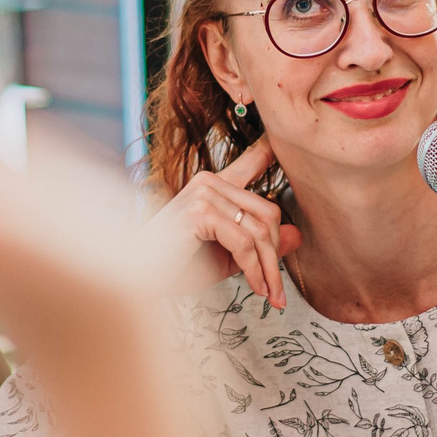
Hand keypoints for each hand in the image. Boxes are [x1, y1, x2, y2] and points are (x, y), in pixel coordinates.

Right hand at [147, 136, 300, 306]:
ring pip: (258, 230)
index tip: (283, 142)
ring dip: (267, 268)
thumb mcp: (228, 257)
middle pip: (268, 211)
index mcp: (213, 186)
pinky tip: (255, 287)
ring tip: (269, 293)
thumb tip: (297, 235)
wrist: (138, 281)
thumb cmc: (176, 268)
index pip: (251, 162)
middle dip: (275, 254)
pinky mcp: (199, 212)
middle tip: (277, 289)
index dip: (271, 152)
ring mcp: (203, 193)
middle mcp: (209, 181)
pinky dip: (254, 269)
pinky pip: (243, 242)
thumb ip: (259, 245)